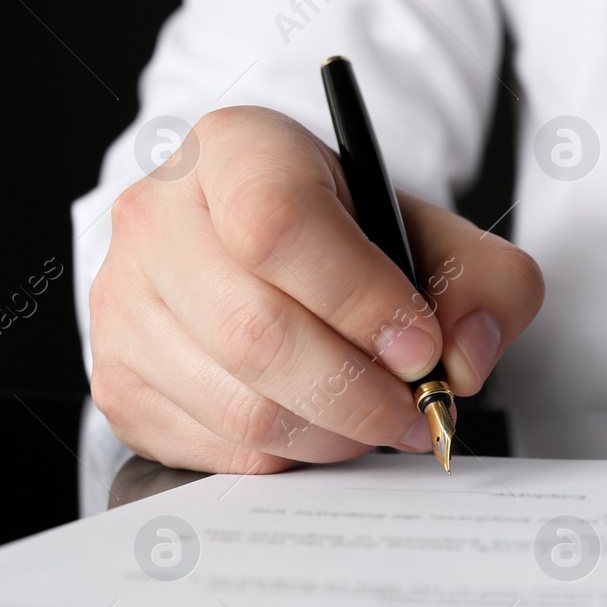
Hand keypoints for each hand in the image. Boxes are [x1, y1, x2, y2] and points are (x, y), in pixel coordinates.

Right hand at [90, 106, 543, 473]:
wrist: (283, 258)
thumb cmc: (359, 240)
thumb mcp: (442, 236)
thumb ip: (487, 284)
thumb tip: (463, 359)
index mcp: (235, 149)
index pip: (278, 226)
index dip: (361, 301)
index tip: (421, 348)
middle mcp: (157, 216)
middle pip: (255, 332)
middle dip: (359, 393)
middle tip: (416, 409)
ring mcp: (123, 302)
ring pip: (239, 405)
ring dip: (334, 434)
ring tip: (379, 418)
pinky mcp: (120, 381)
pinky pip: (217, 449)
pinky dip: (291, 456)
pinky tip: (323, 424)